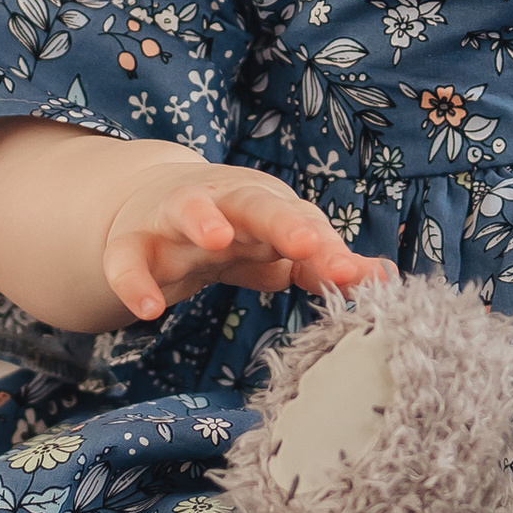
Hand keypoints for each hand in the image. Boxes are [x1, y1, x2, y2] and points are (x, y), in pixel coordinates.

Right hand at [100, 149, 390, 324]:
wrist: (152, 203)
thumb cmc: (233, 229)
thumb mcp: (275, 245)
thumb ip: (323, 264)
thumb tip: (385, 280)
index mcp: (264, 203)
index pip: (301, 220)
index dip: (327, 247)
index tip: (353, 274)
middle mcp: (223, 202)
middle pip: (254, 202)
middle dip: (280, 220)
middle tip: (307, 242)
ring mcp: (173, 218)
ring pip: (186, 209)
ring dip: (202, 219)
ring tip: (216, 239)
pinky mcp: (130, 242)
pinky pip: (127, 260)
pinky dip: (134, 281)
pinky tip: (147, 310)